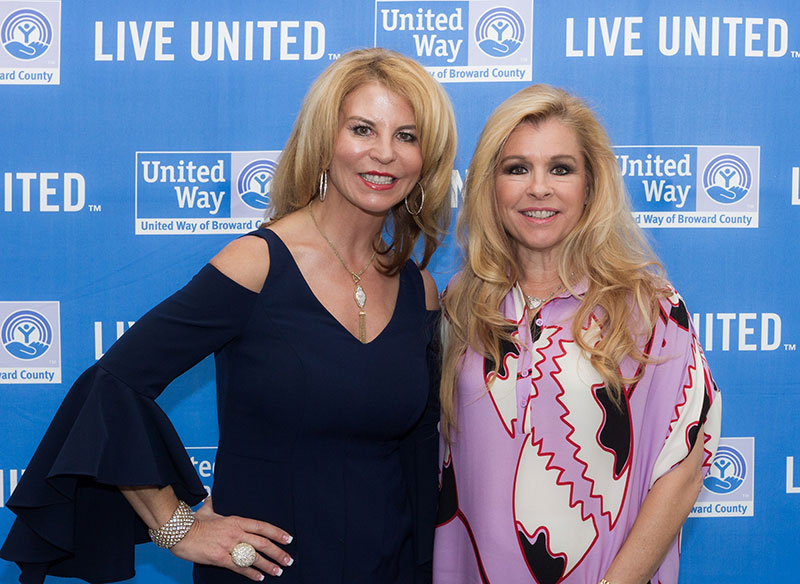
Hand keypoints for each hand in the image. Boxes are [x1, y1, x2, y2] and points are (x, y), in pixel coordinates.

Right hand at [170, 497, 292, 580]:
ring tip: (278, 571)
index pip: (262, 526)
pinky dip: (251, 573)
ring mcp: (229, 546)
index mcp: (236, 520)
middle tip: (288, 560)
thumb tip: (211, 495)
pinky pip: (239, 567)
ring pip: (254, 557)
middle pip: (262, 543)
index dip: (277, 532)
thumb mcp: (207, 509)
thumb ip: (213, 503)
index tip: (288, 539)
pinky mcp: (220, 558)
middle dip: (278, 552)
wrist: (179, 532)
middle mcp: (236, 533)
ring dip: (268, 565)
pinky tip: (259, 577)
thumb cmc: (193, 521)